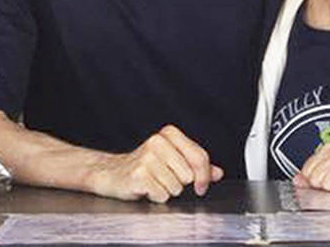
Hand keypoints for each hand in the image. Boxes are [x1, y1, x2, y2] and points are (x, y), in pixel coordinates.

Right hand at [87, 125, 222, 201]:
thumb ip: (197, 165)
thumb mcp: (172, 160)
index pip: (200, 156)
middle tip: (164, 178)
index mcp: (169, 134)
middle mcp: (158, 142)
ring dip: (167, 190)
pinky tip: (147, 188)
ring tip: (154, 182)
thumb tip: (218, 173)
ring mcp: (147, 157)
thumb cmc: (144, 166)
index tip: (201, 186)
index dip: (204, 176)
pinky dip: (156, 197)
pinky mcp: (139, 174)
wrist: (111, 173)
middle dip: (180, 183)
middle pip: (189, 175)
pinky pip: (162, 195)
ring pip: (176, 187)